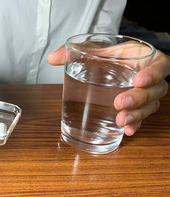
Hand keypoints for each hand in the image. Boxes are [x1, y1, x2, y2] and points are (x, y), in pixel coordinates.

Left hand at [47, 44, 168, 135]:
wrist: (112, 64)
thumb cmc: (109, 56)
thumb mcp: (96, 50)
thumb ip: (76, 52)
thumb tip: (51, 58)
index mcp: (143, 60)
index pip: (159, 66)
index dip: (153, 73)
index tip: (139, 80)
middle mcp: (148, 79)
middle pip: (154, 91)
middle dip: (138, 99)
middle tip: (119, 103)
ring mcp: (144, 95)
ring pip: (149, 107)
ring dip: (136, 115)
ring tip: (120, 121)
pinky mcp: (137, 108)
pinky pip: (141, 118)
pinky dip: (135, 125)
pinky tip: (126, 131)